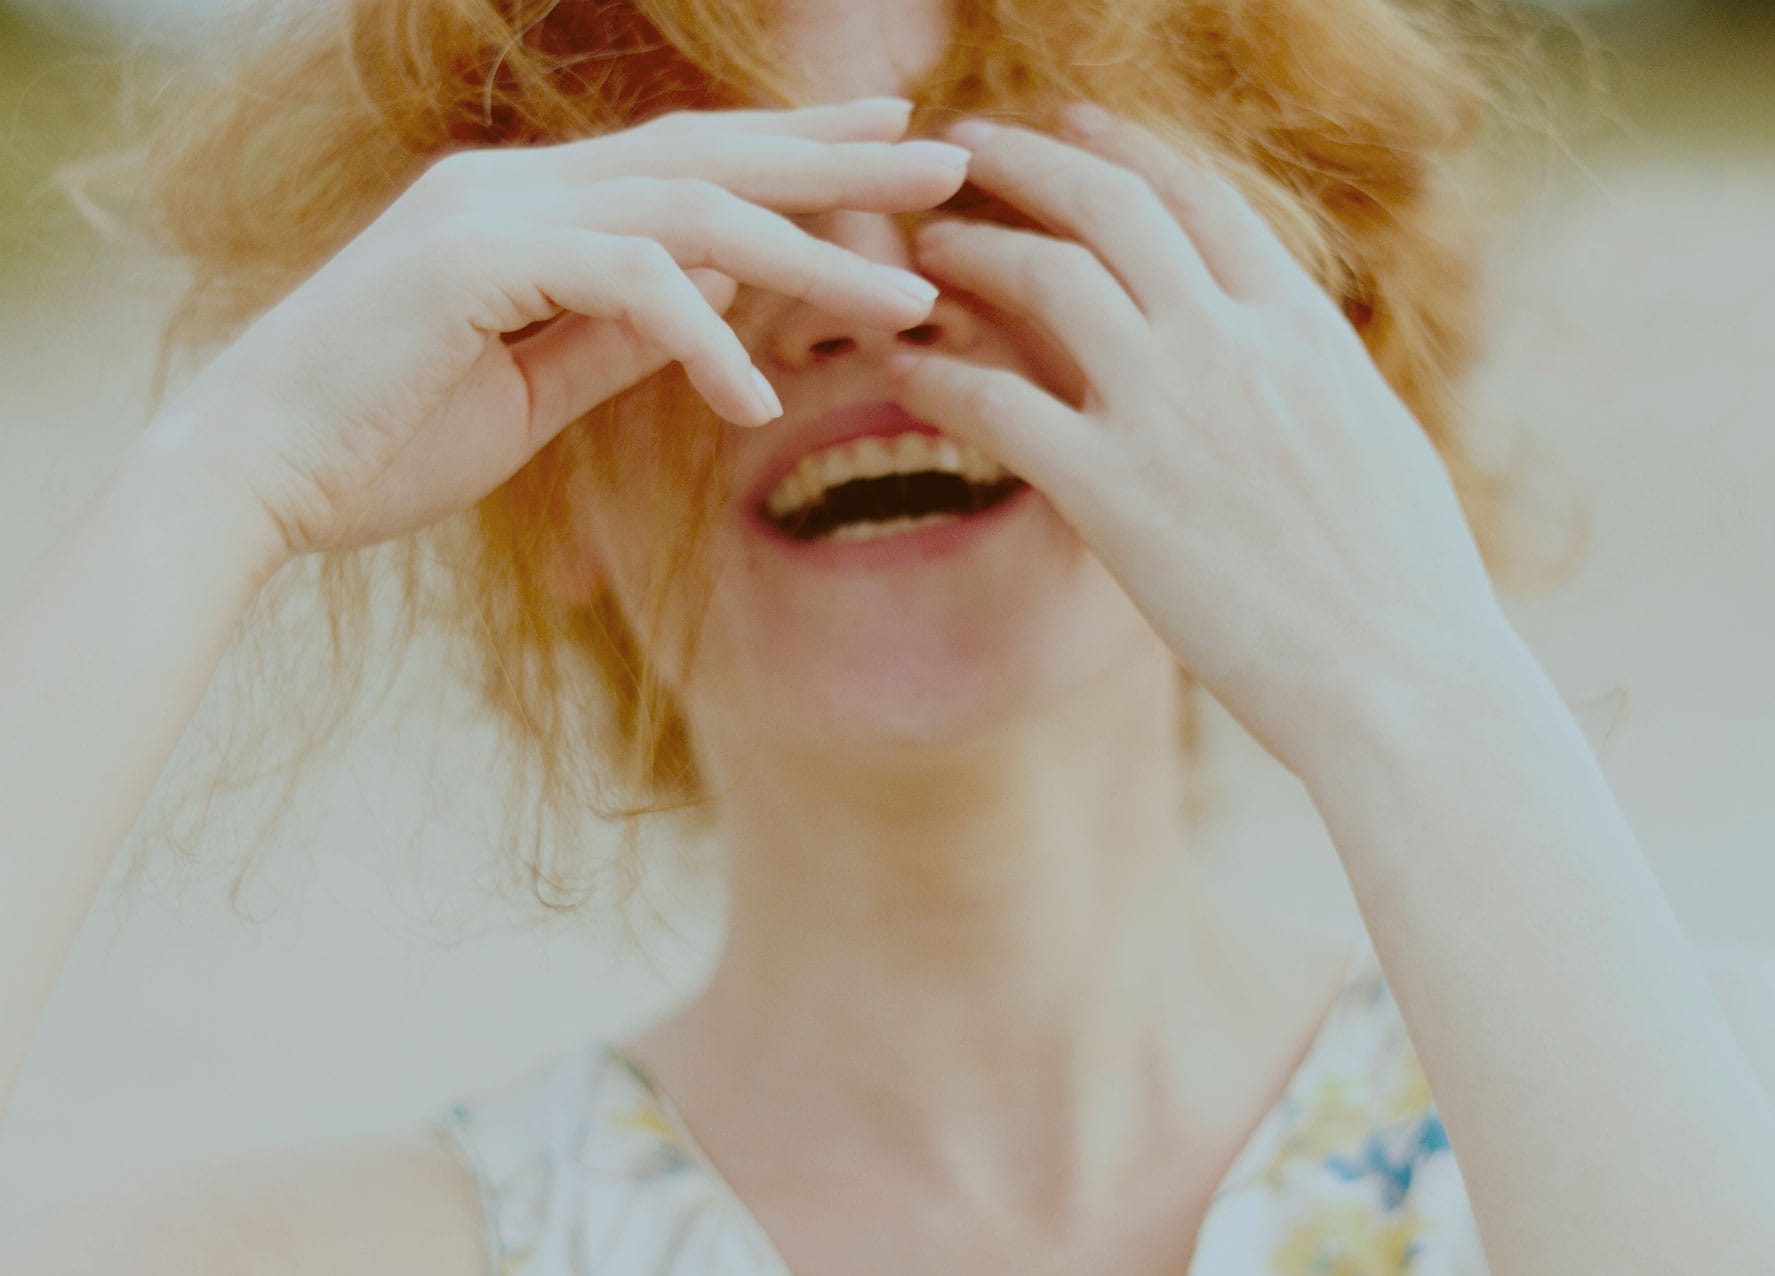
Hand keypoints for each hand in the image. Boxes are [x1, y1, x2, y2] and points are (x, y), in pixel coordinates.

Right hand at [146, 97, 966, 562]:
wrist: (254, 478)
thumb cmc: (384, 439)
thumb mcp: (535, 390)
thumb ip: (621, 336)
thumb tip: (718, 302)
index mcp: (534, 209)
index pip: (690, 162)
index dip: (795, 154)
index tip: (890, 155)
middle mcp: (519, 187)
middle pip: (712, 155)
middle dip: (838, 160)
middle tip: (951, 161)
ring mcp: (494, 213)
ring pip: (692, 209)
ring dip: (811, 255)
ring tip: (909, 298)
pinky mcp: (472, 262)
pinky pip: (627, 281)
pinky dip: (703, 339)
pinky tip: (757, 404)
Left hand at [885, 104, 1521, 773]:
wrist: (1405, 679)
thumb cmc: (1404, 584)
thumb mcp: (1373, 439)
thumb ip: (1309, 375)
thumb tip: (1290, 354)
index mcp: (1301, 326)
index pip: (1197, 196)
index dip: (1122, 146)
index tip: (1069, 124)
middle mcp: (1232, 344)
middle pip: (1109, 205)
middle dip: (1025, 159)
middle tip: (962, 148)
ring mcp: (1169, 413)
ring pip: (1047, 278)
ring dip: (972, 247)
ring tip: (924, 245)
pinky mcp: (1114, 497)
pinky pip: (1000, 405)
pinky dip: (941, 373)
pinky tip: (905, 368)